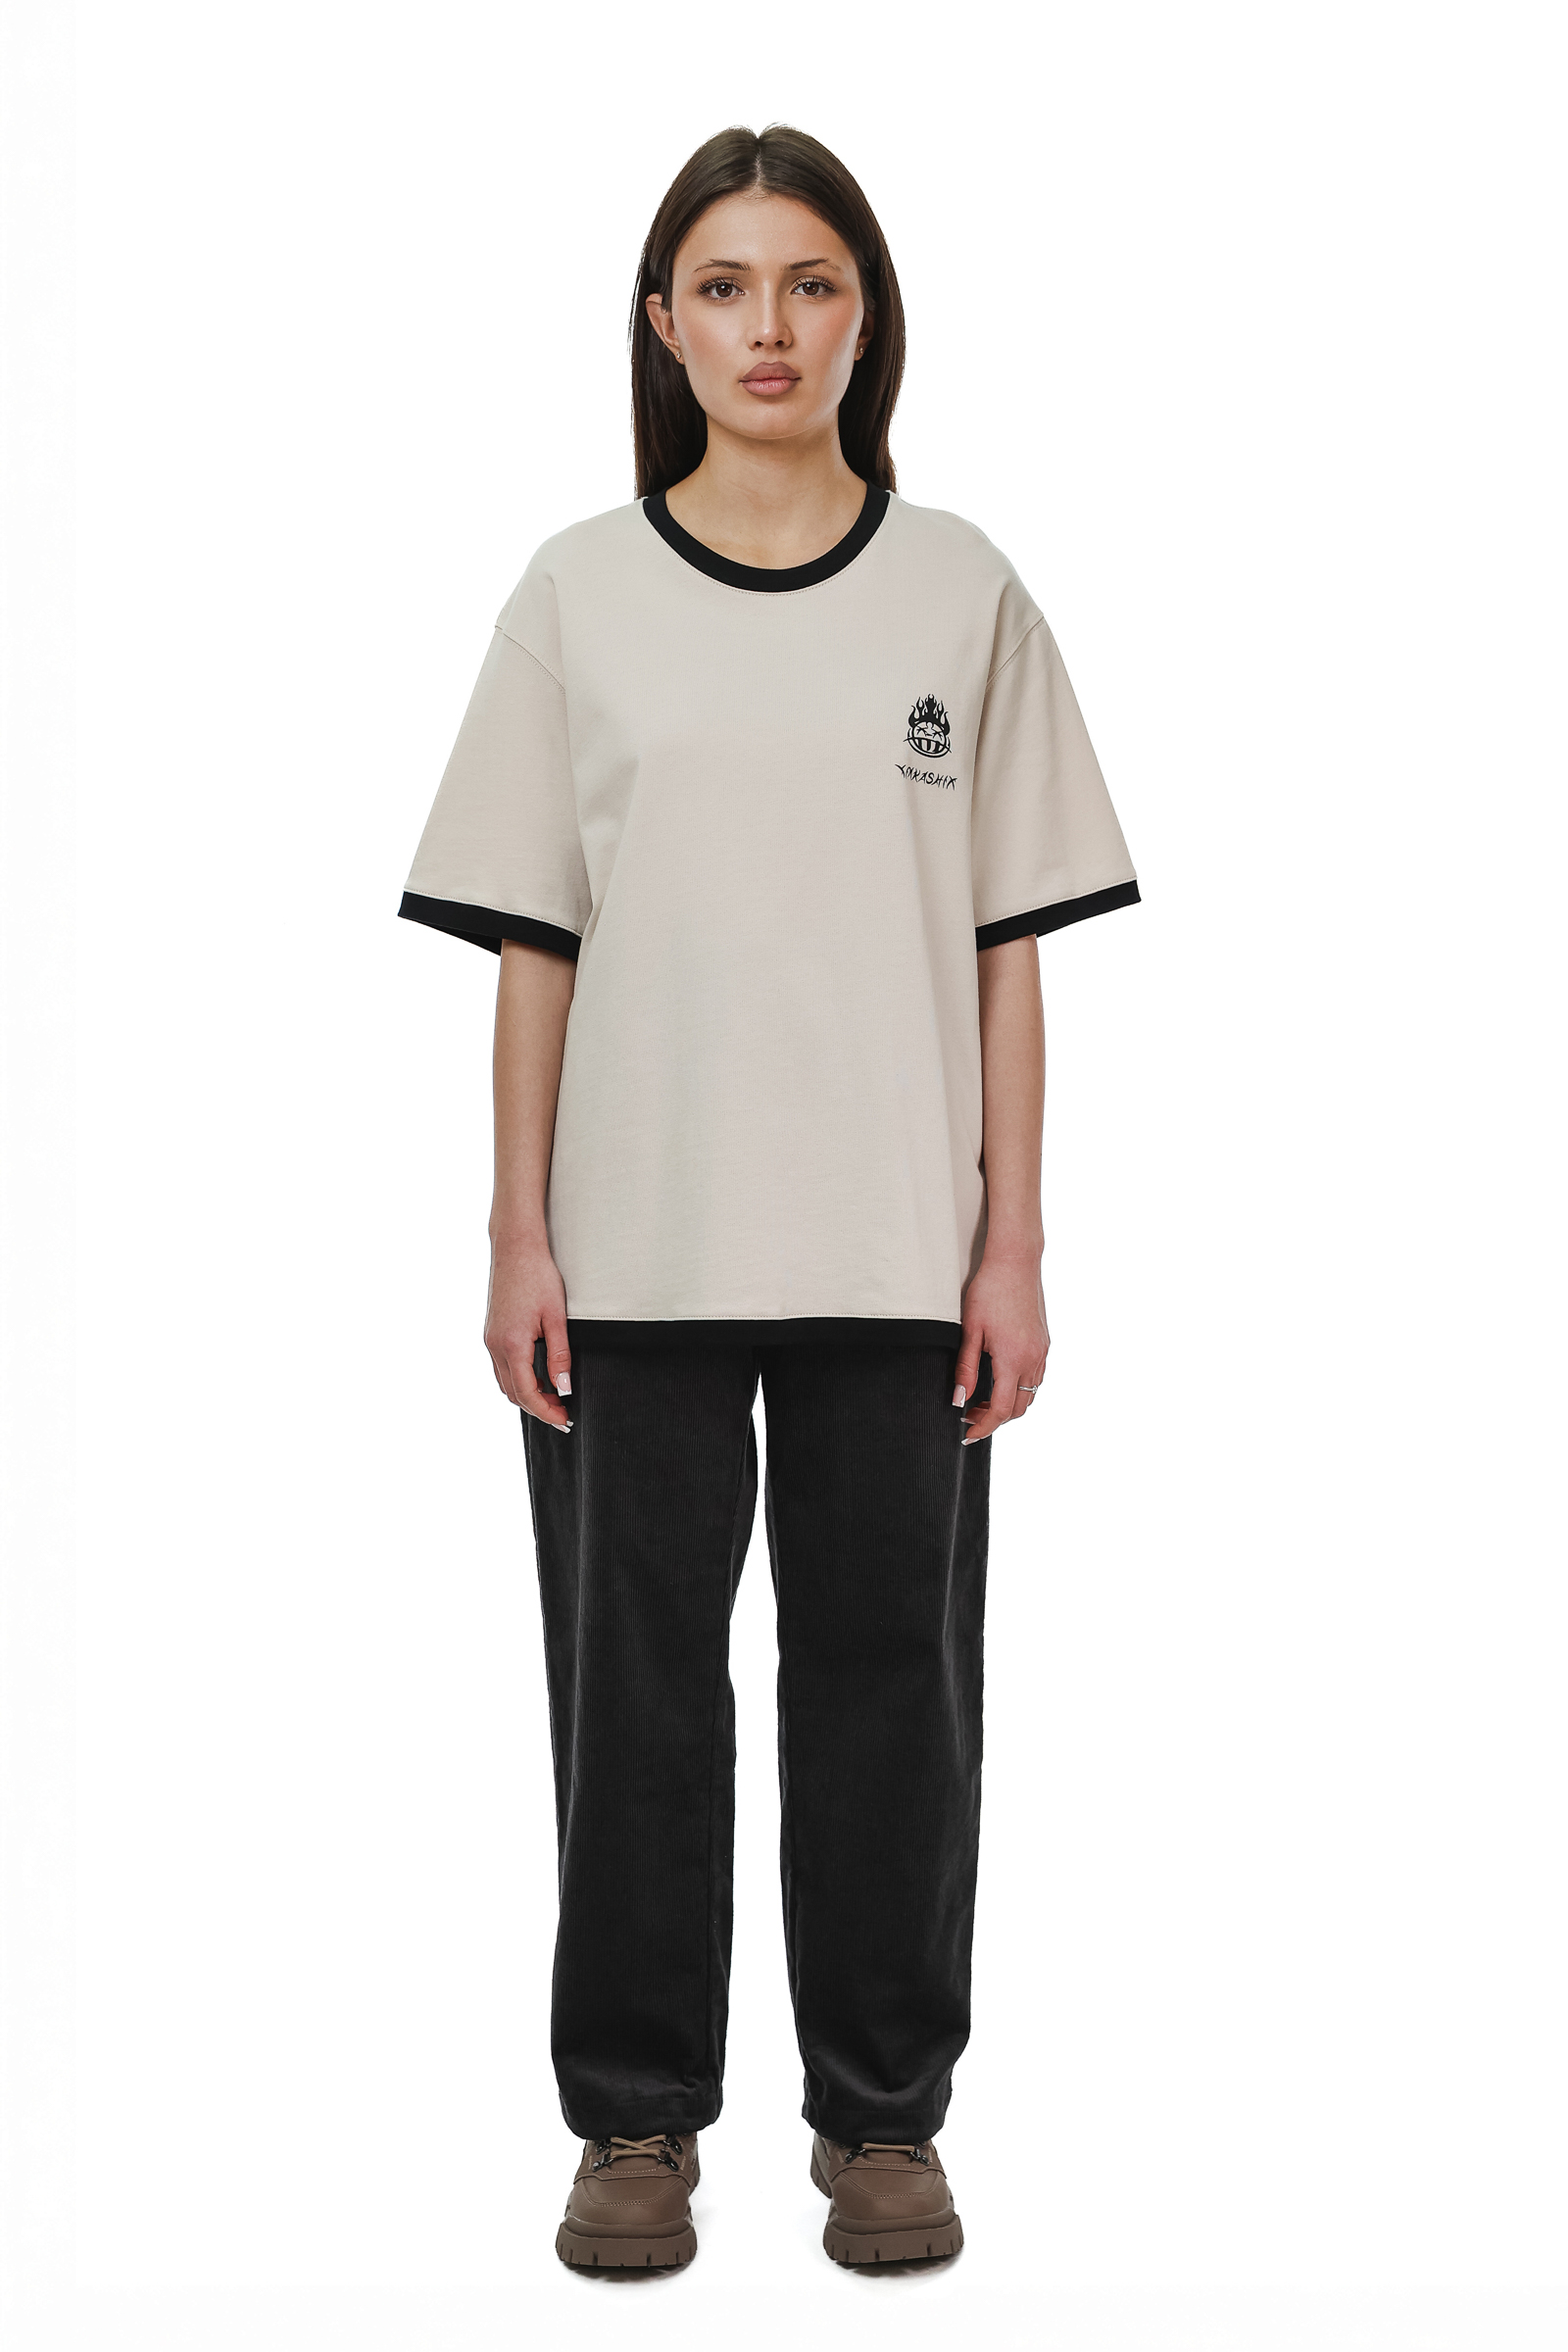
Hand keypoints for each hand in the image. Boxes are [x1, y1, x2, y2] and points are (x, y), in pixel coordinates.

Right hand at [485, 1234, 573, 1431]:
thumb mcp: (556, 1318)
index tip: (565, 1421)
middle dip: (537, 1407)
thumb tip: (564, 1387)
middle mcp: (494, 1345)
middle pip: (513, 1393)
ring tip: (554, 1396)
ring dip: (527, 1394)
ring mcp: (489, 1339)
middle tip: (563, 1411)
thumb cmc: (539, 1276)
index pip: (527, 1393)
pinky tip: (539, 1375)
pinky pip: (501, 1367)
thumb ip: (560, 1356)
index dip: (546, 1412)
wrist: (515, 1247)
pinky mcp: (490, 1332)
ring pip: (505, 1382)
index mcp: (511, 1344)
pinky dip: (518, 1378)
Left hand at [952, 1248, 1049, 1444]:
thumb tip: (959, 1399)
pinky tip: (1000, 1380)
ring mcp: (1042, 1351)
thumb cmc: (989, 1291)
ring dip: (1008, 1404)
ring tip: (982, 1400)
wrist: (1015, 1262)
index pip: (1002, 1410)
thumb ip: (966, 1368)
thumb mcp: (970, 1331)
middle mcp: (1033, 1359)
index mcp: (1013, 1359)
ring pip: (1030, 1394)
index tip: (968, 1434)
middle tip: (969, 1415)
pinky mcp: (1044, 1343)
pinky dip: (1019, 1388)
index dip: (984, 1426)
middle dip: (995, 1418)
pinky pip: (1035, 1377)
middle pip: (1019, 1408)